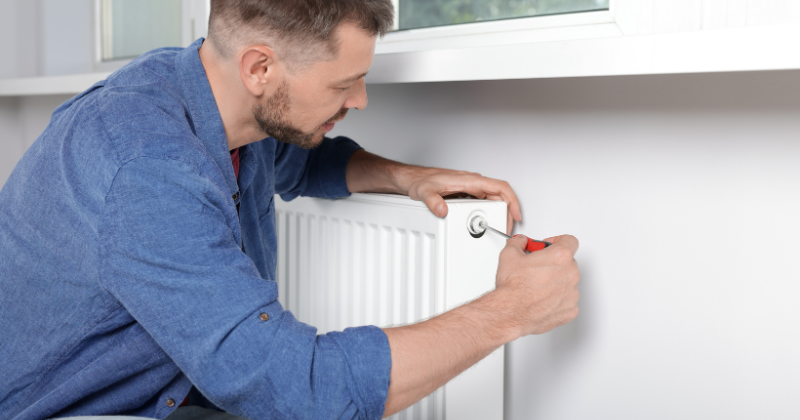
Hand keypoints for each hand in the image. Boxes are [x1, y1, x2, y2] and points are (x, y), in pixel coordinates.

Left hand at [404, 167, 521, 233]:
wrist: (414, 178)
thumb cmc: (421, 181)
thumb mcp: (424, 192)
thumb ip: (433, 201)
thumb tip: (442, 210)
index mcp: (469, 180)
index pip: (499, 187)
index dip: (512, 200)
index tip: (516, 213)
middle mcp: (472, 183)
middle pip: (500, 196)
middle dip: (507, 212)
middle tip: (506, 229)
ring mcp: (471, 188)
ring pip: (493, 199)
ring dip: (500, 213)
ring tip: (499, 228)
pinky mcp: (467, 193)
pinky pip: (485, 201)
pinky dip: (491, 212)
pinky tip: (488, 221)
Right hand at [494, 234, 579, 336]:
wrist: (511, 312)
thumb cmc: (513, 287)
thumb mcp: (509, 255)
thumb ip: (518, 242)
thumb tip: (521, 242)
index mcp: (560, 256)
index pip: (570, 241)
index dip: (558, 241)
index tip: (550, 246)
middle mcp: (571, 273)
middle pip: (568, 262)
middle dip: (555, 263)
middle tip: (538, 267)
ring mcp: (572, 293)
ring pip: (568, 282)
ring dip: (557, 281)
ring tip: (538, 286)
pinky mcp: (571, 310)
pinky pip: (568, 300)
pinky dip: (558, 299)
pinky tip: (542, 299)